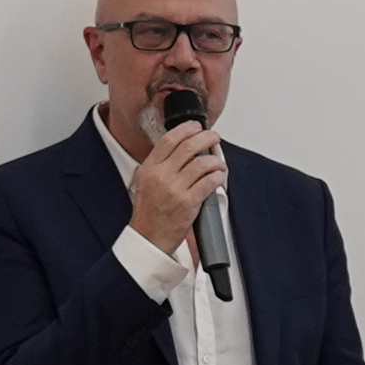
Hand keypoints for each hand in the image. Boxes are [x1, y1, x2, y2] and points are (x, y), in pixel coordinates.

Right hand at [126, 118, 226, 255]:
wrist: (148, 238)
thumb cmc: (148, 213)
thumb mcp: (144, 183)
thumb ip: (159, 166)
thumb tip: (180, 150)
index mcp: (149, 168)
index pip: (169, 140)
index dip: (186, 129)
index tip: (196, 126)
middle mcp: (161, 176)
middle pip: (188, 147)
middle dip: (206, 138)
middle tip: (214, 137)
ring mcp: (175, 189)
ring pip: (202, 163)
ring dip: (216, 159)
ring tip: (218, 161)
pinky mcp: (189, 202)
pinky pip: (209, 182)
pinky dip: (218, 176)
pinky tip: (219, 176)